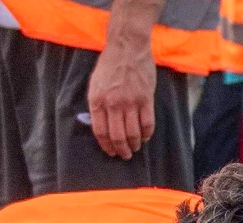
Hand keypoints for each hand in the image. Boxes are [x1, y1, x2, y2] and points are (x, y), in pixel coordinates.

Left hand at [87, 40, 156, 158]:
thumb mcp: (95, 83)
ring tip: (135, 148)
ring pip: (133, 133)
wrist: (127, 48)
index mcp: (97, 100)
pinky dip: (147, 134)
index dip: (106, 146)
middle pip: (117, 136)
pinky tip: (145, 136)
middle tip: (125, 155)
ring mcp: (130, 102)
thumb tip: (101, 123)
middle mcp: (113, 104)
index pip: (101, 131)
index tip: (110, 152)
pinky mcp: (146, 99)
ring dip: (135, 144)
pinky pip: (148, 123)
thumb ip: (97, 103)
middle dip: (121, 150)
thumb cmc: (109, 65)